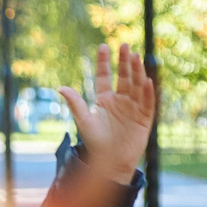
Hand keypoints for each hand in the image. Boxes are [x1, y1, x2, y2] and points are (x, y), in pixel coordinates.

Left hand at [55, 42, 156, 188]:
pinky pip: (146, 102)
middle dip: (124, 62)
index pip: (104, 77)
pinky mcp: (144, 117)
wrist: (109, 161)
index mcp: (104, 99)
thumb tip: (60, 88)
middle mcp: (120, 100)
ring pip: (136, 86)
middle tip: (123, 45)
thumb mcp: (84, 120)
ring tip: (134, 57)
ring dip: (136, 72)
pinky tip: (146, 81)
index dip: (104, 63)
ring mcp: (133, 107)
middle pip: (123, 77)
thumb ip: (75, 104)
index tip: (103, 46)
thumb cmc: (95, 142)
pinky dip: (146, 92)